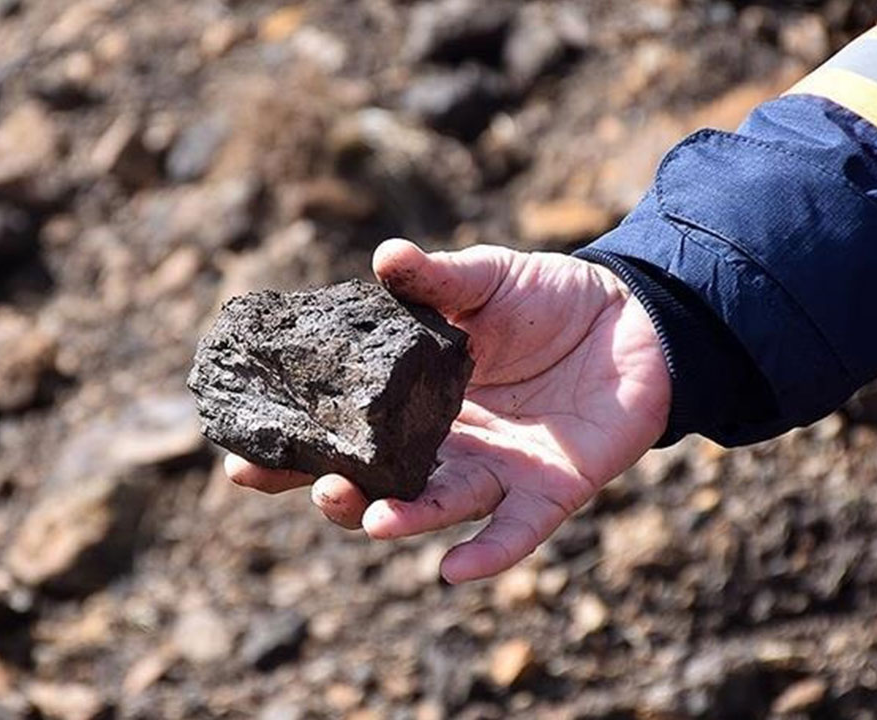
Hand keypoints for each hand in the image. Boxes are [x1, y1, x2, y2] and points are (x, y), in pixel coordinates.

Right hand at [226, 239, 670, 582]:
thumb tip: (383, 257)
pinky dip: (486, 555)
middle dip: (337, 492)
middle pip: (379, 483)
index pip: (345, 432)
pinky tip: (453, 572)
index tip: (239, 459)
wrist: (636, 319)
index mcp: (416, 399)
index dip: (295, 448)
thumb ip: (435, 281)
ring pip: (437, 506)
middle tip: (306, 483)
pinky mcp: (550, 491)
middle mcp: (446, 445)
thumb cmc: (551, 299)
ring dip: (400, 518)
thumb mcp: (486, 279)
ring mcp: (496, 471)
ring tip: (365, 515)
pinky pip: (515, 532)